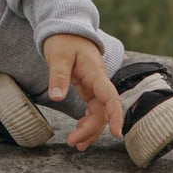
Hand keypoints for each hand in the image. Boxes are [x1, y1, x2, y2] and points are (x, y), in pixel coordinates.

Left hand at [43, 33, 123, 150]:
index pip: (110, 97)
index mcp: (95, 73)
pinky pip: (92, 109)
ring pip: (98, 113)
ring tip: (76, 143)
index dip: (115, 116)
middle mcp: (99, 82)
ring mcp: (95, 86)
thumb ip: (58, 76)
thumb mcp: (58, 56)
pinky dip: (87, 122)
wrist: (67, 28)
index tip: (116, 133)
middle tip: (73, 142)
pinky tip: (79, 130)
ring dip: (90, 129)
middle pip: (102, 111)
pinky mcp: (89, 89)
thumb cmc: (64, 40)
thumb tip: (56, 98)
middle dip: (91, 130)